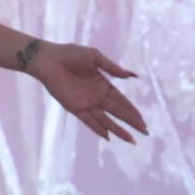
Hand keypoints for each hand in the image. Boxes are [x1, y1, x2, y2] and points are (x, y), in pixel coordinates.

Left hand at [28, 42, 149, 142]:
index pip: (122, 101)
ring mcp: (85, 102)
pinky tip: (108, 137)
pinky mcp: (73, 106)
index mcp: (103, 84)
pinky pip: (88, 120)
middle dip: (131, 122)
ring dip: (118, 130)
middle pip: (118, 112)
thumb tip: (130, 76)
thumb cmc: (70, 54)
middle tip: (145, 132)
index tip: (143, 120)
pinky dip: (98, 128)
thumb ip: (112, 67)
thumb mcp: (95, 57)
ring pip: (106, 120)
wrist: (49, 59)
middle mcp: (96, 96)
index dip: (132, 110)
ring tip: (131, 140)